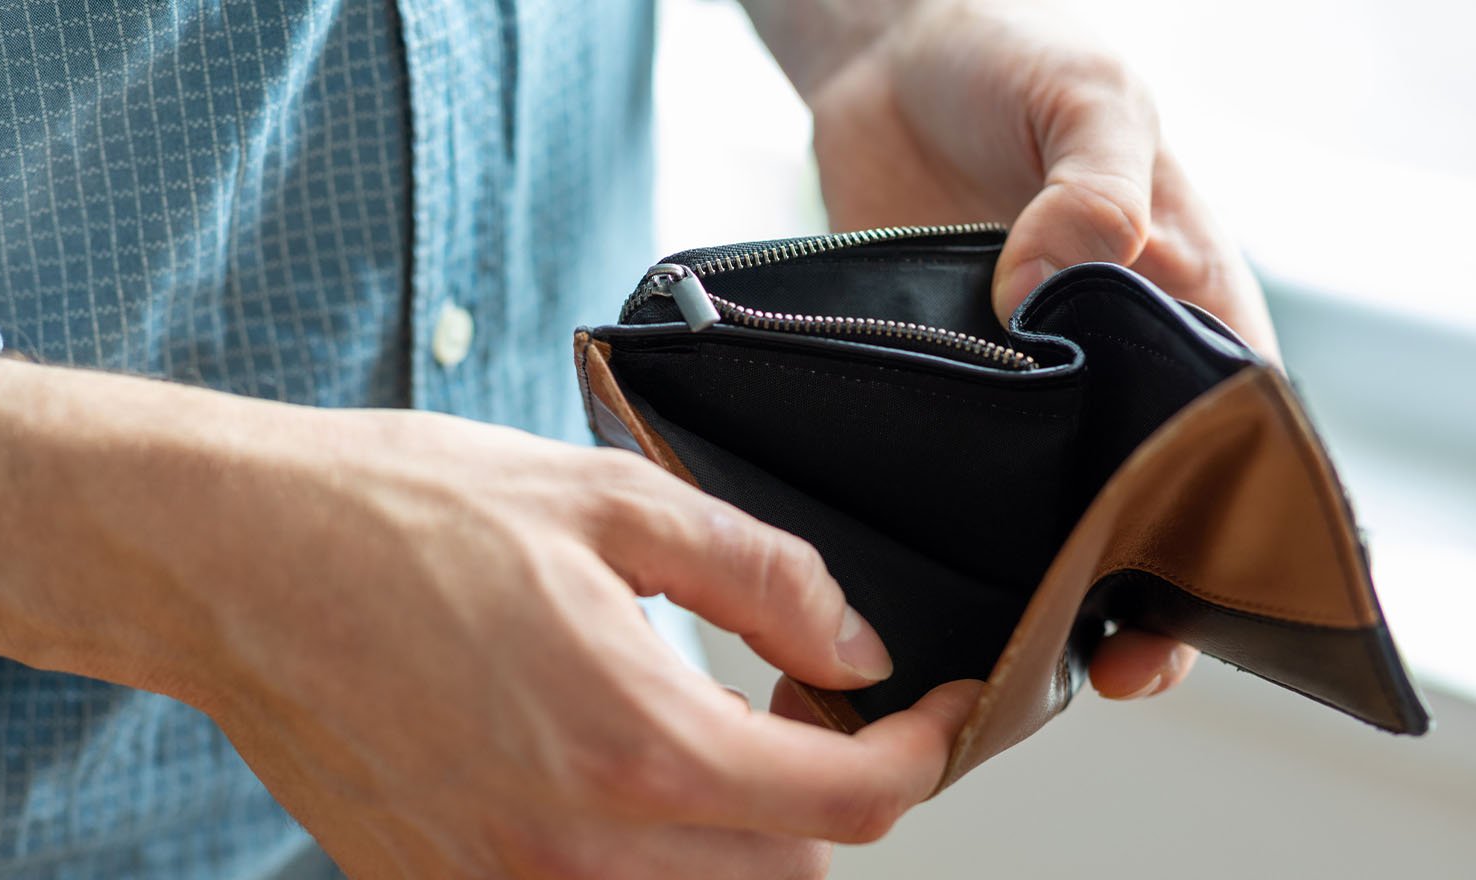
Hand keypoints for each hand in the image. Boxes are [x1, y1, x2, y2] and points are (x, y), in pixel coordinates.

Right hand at [0, 357, 984, 877]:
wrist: (234, 559)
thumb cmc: (398, 518)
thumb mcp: (610, 502)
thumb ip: (761, 577)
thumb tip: (852, 643)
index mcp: (636, 745)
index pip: (847, 808)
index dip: (922, 753)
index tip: (936, 708)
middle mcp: (574, 850)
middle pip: (788, 876)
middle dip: (832, 797)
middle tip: (815, 708)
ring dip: (744, 838)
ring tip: (723, 736)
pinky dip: (644, 857)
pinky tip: (618, 767)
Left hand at [749, 0, 1274, 699]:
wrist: (887, 56)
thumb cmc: (1012, 60)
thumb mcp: (1085, 98)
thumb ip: (1093, 184)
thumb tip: (1065, 281)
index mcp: (1183, 298)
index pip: (1236, 433)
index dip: (1237, 528)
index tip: (1206, 603)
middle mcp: (1107, 361)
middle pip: (1146, 497)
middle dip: (1137, 585)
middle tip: (1105, 661)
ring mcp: (1019, 383)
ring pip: (1047, 505)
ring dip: (1040, 578)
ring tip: (1014, 650)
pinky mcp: (936, 385)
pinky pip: (950, 473)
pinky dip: (948, 529)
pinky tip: (928, 580)